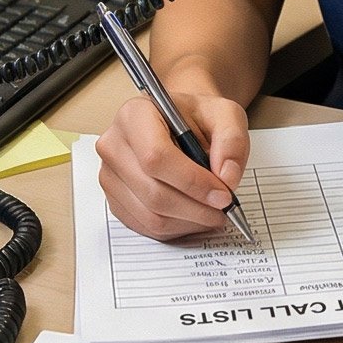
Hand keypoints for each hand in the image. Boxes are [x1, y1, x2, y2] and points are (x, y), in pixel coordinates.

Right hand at [94, 88, 249, 240]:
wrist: (178, 123)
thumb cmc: (198, 118)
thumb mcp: (225, 114)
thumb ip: (232, 141)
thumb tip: (226, 178)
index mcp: (135, 116)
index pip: (156, 157)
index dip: (192, 182)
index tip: (222, 194)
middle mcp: (114, 145)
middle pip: (153, 192)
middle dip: (196, 208)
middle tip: (224, 210)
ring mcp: (110, 175)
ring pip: (150, 215)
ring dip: (188, 222)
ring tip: (214, 214)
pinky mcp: (115, 199)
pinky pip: (144, 226)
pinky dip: (175, 229)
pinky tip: (195, 217)